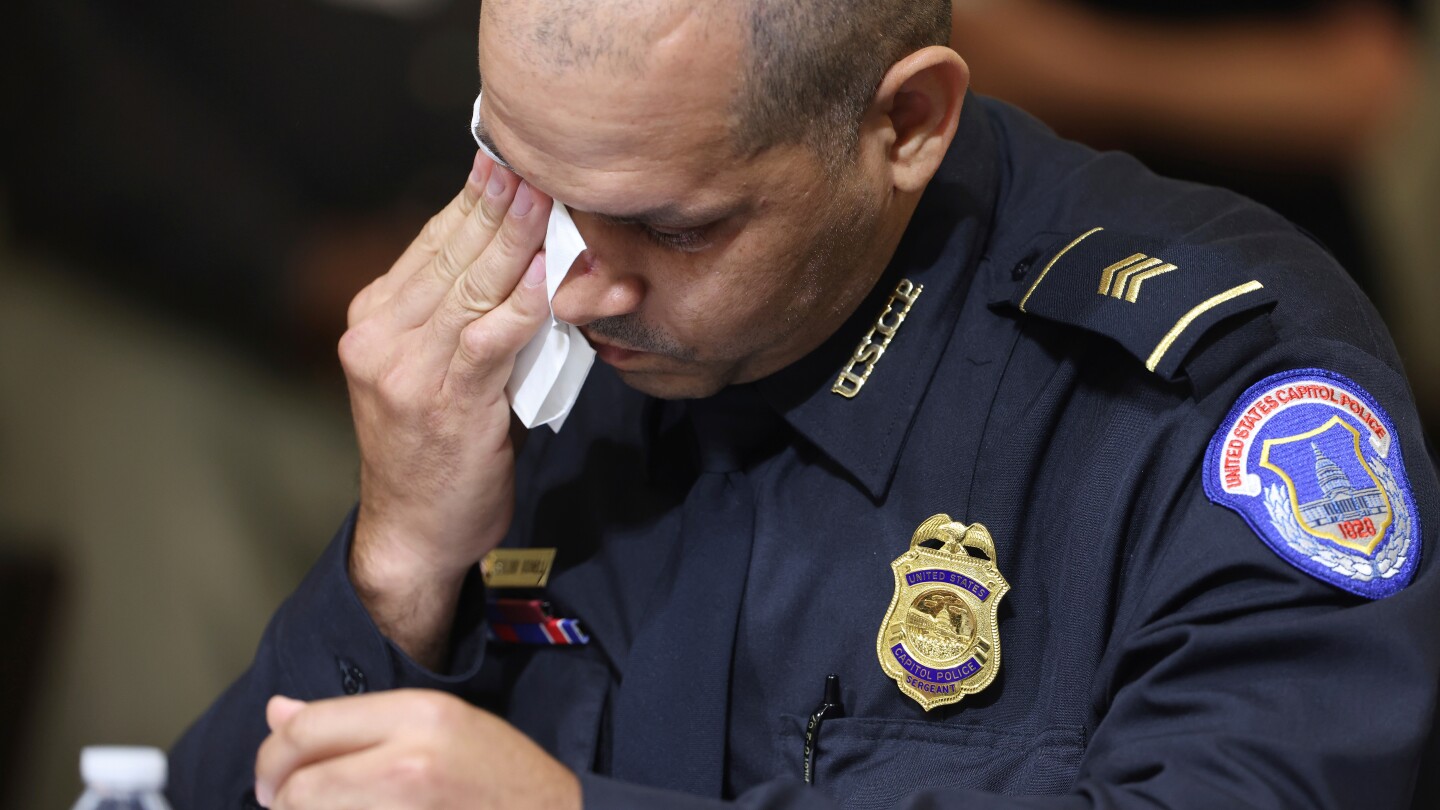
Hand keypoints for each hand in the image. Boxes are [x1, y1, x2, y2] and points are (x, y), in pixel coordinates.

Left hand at [254, 691, 580, 809]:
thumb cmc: (500, 775)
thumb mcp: (438, 722)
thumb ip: (355, 719)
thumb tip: (277, 711)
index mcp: (419, 715)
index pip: (306, 729)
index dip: (273, 755)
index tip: (273, 773)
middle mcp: (409, 764)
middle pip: (298, 785)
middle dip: (280, 798)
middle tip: (286, 803)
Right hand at [339, 152, 551, 665]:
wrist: (411, 536)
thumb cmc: (435, 454)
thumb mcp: (436, 374)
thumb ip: (463, 320)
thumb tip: (520, 265)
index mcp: (375, 318)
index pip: (432, 244)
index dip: (476, 201)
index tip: (511, 162)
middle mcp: (380, 335)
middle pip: (451, 253)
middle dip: (502, 205)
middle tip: (541, 162)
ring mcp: (406, 369)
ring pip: (473, 286)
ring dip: (522, 242)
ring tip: (557, 201)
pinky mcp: (443, 402)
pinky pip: (490, 338)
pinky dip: (526, 304)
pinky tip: (554, 274)